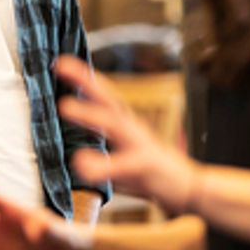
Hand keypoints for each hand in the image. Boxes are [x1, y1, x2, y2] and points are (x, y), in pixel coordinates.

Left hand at [54, 55, 199, 214]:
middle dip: (86, 81)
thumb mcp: (119, 157)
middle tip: (60, 66)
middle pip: (108, 99)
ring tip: (64, 106)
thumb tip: (68, 147)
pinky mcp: (147, 166)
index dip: (83, 77)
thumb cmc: (149, 173)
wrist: (190, 188)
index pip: (103, 95)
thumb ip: (97, 149)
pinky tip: (80, 164)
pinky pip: (122, 165)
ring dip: (89, 114)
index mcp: (125, 124)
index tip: (60, 61)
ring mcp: (141, 144)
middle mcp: (132, 128)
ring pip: (115, 124)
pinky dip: (101, 164)